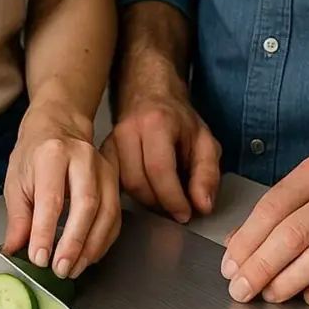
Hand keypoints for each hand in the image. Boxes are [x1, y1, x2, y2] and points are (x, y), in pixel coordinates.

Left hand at [1, 100, 120, 279]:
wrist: (59, 125)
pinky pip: (115, 216)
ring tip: (74, 268)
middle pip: (86, 205)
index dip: (46, 232)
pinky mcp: (115, 180)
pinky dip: (103, 241)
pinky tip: (89, 256)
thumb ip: (18, 217)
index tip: (39, 258)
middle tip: (61, 268)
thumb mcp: (16, 180)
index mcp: (52, 154)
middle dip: (74, 242)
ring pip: (107, 212)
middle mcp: (83, 158)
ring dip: (91, 246)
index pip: (51, 198)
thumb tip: (16, 250)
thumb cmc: (35, 153)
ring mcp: (104, 168)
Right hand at [101, 85, 220, 222]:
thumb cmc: (177, 119)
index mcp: (155, 124)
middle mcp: (127, 132)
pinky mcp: (101, 153)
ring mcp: (110, 142)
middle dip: (160, 204)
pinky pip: (113, 183)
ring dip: (146, 201)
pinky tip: (147, 194)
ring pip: (123, 186)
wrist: (148, 94)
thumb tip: (203, 207)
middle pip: (137, 183)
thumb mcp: (204, 141)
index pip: (159, 171)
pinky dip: (131, 196)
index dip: (173, 199)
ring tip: (164, 199)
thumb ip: (207, 174)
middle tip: (177, 208)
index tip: (186, 214)